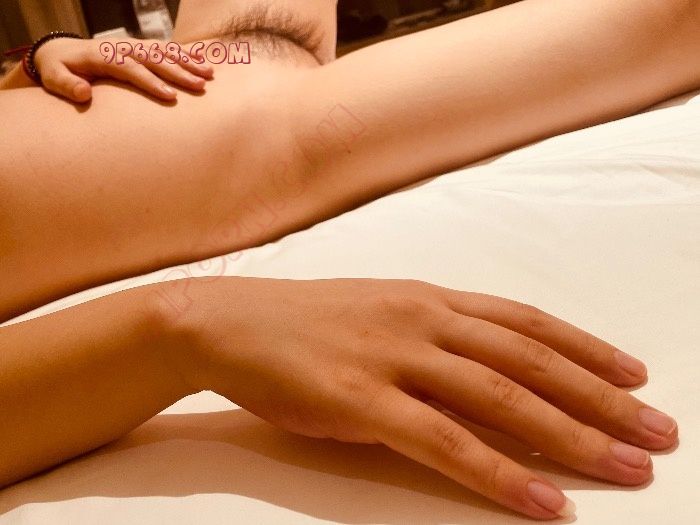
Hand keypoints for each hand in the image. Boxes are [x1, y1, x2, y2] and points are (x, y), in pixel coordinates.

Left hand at [33, 37, 213, 102]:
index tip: (171, 96)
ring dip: (187, 62)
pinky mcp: (139, 48)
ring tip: (208, 74)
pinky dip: (183, 53)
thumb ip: (67, 86)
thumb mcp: (54, 78)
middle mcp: (121, 47)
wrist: (61, 52)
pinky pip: (164, 48)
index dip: (152, 82)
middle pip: (154, 58)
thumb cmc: (59, 70)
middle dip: (179, 72)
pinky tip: (202, 61)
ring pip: (163, 51)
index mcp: (103, 56)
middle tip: (200, 85)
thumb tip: (84, 94)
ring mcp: (132, 46)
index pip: (132, 69)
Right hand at [171, 277, 677, 519]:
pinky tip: (546, 502)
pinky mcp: (363, 401)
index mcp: (428, 298)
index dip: (584, 347)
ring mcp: (395, 358)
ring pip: (503, 399)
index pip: (525, 322)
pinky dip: (502, 475)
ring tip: (628, 466)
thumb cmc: (302, 320)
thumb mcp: (375, 312)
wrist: (230, 321)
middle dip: (601, 398)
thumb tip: (479, 365)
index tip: (633, 373)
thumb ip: (429, 334)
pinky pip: (447, 443)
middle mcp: (423, 320)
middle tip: (658, 431)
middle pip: (531, 361)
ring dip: (572, 436)